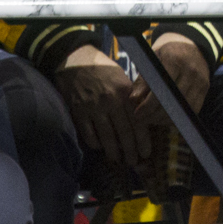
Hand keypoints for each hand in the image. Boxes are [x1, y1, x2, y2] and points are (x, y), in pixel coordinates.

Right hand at [54, 45, 146, 168]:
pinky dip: (96, 144)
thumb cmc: (103, 70)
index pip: (137, 121)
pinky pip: (89, 135)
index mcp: (125, 92)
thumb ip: (131, 98)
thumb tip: (142, 119)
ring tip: (118, 160)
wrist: (77, 61)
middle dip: (130, 151)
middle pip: (124, 133)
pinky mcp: (79, 113)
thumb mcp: (122, 79)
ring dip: (114, 152)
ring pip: (106, 137)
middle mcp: (111, 101)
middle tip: (134, 162)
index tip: (146, 152)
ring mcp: (93, 108)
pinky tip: (100, 147)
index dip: (143, 140)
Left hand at [127, 33, 210, 121]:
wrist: (191, 45)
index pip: (161, 87)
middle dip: (155, 114)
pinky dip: (179, 116)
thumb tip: (134, 99)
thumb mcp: (153, 59)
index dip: (149, 103)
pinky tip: (166, 117)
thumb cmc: (167, 53)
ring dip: (166, 118)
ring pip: (183, 108)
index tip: (138, 112)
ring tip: (153, 120)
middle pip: (173, 100)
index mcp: (174, 59)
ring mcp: (200, 80)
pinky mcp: (205, 88)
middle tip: (143, 118)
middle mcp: (190, 70)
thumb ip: (143, 79)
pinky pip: (193, 108)